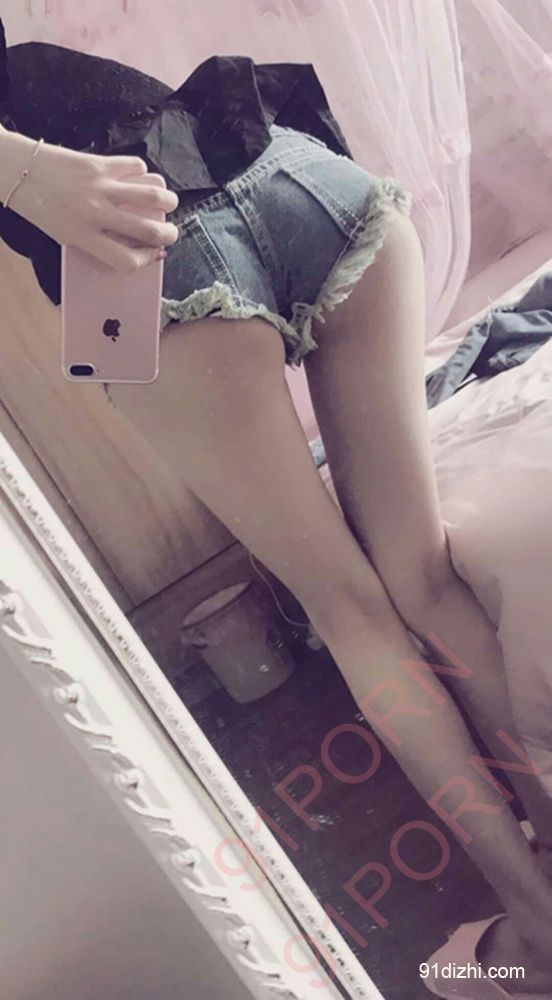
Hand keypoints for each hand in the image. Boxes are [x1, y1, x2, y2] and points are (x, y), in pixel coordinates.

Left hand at [7, 134, 179, 270]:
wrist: (20, 171)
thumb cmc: (42, 208)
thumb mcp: (66, 236)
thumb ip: (96, 244)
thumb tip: (132, 246)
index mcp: (84, 237)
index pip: (127, 260)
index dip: (146, 261)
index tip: (151, 255)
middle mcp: (96, 214)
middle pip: (149, 230)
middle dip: (169, 234)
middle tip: (170, 233)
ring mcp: (101, 186)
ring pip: (152, 195)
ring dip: (168, 201)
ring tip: (168, 203)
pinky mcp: (101, 163)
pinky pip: (136, 167)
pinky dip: (143, 173)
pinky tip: (138, 178)